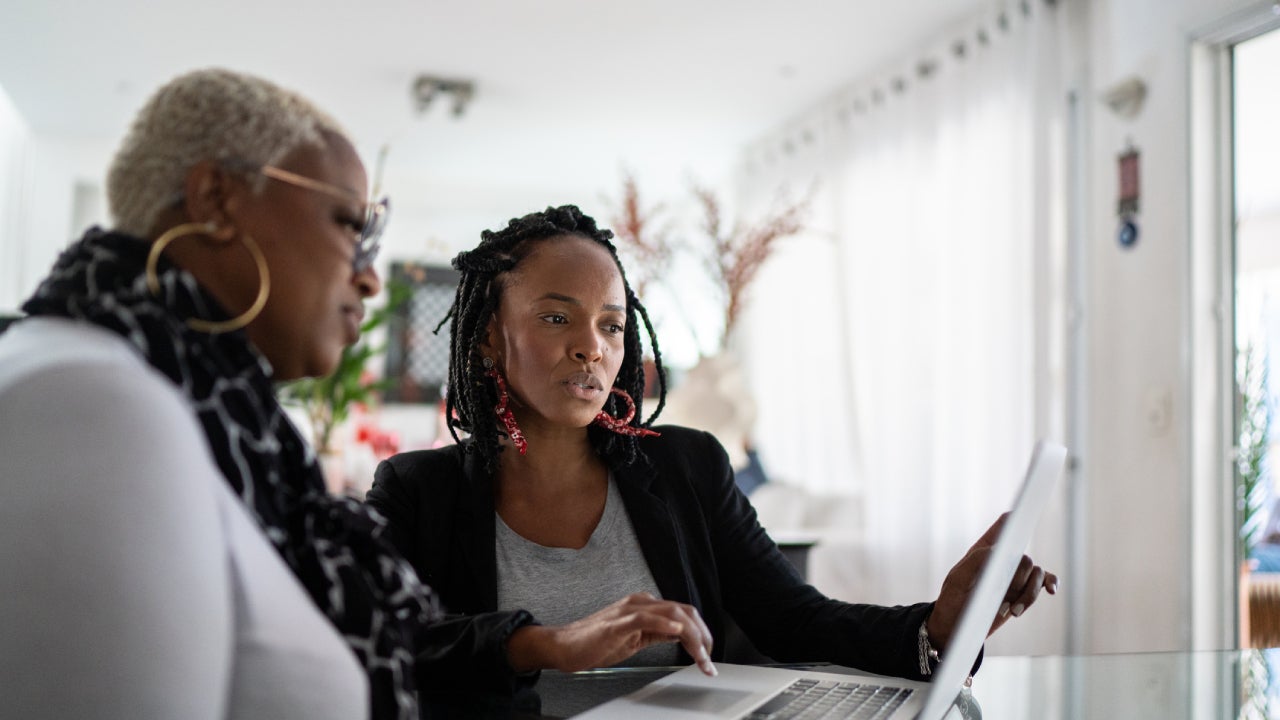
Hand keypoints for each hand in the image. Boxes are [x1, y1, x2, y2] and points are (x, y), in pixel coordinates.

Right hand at [506, 592, 716, 675]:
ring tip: (701, 656)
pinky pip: (645, 617)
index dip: (701, 633)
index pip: (683, 614)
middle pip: (683, 611)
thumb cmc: (594, 643)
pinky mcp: (617, 622)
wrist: (564, 646)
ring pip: (671, 613)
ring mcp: (629, 610)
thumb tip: (679, 633)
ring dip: (692, 636)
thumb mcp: (634, 639)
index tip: (708, 656)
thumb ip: (656, 633)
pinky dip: (665, 623)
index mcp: (645, 607)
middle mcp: (640, 603)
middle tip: (709, 660)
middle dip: (702, 636)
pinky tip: (677, 631)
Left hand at [925, 513, 1058, 649]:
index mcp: (985, 549)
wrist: (957, 626)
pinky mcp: (1023, 591)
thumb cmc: (953, 598)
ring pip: (1037, 573)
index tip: (1025, 515)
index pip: (1004, 525)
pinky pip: (1045, 581)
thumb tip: (1000, 550)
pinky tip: (1051, 591)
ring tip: (1012, 611)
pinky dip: (1050, 584)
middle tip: (1003, 594)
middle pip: (1024, 557)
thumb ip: (976, 561)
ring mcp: (1015, 575)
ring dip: (1028, 594)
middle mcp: (1004, 559)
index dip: (1016, 518)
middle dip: (1018, 578)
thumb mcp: (958, 579)